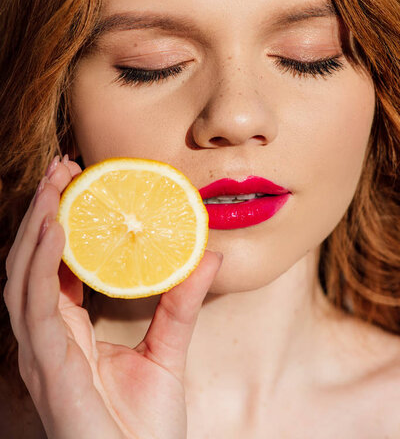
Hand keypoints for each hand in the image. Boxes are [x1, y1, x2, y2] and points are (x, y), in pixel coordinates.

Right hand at [4, 156, 222, 438]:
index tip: (76, 183)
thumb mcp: (168, 350)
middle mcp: (47, 338)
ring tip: (56, 185)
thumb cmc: (146, 427)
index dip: (59, 224)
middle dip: (42, 213)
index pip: (53, 268)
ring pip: (22, 277)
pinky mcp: (49, 366)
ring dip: (35, 227)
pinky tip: (57, 228)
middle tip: (61, 169)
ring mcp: (43, 353)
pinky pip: (36, 305)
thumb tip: (210, 254)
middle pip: (31, 263)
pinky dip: (41, 263)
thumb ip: (181, 302)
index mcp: (68, 333)